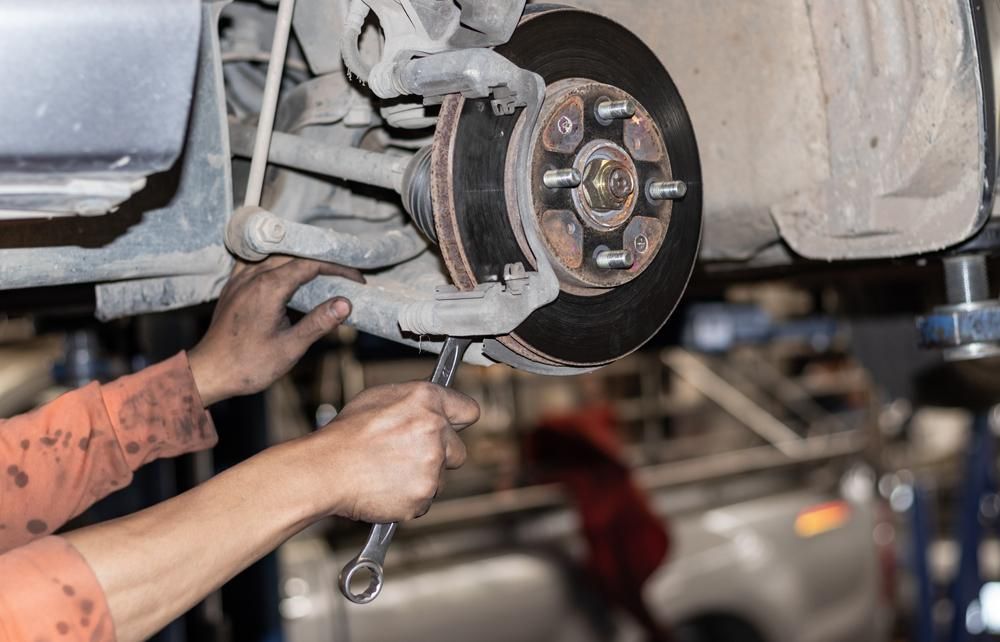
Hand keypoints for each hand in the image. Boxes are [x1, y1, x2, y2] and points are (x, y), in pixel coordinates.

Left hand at [188, 256, 363, 405]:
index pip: (310, 265)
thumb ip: (318, 322)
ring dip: (300, 258)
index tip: (357, 279)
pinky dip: (276, 260)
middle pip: (294, 256)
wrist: (209, 372)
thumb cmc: (248, 364)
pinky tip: (284, 269)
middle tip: (346, 274)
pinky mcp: (233, 287)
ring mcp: (240, 280)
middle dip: (323, 261)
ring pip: (275, 255)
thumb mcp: (290, 348)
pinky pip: (256, 261)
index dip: (337, 268)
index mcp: (268, 288)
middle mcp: (252, 277)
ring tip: (322, 268)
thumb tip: (345, 304)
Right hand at [296, 382, 479, 522]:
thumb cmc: (346, 434)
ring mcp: (432, 463)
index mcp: (426, 400)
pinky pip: (425, 499)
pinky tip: (387, 487)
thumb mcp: (379, 398)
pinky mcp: (423, 494)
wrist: (325, 469)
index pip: (468, 410)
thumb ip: (415, 402)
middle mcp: (435, 429)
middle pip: (458, 451)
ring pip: (441, 478)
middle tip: (408, 456)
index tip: (453, 428)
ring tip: (389, 471)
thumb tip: (433, 406)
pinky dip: (410, 498)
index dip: (458, 421)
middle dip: (440, 455)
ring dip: (422, 478)